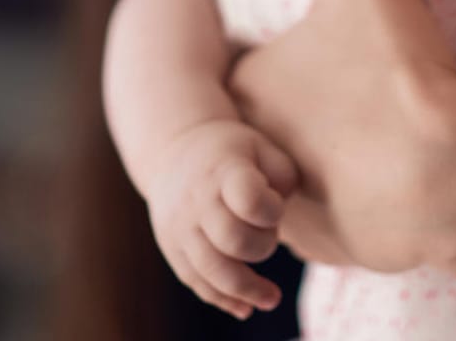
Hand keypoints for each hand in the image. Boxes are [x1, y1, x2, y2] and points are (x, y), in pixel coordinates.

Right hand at [144, 117, 296, 319]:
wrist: (175, 150)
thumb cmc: (233, 151)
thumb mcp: (263, 147)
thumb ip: (282, 176)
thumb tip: (278, 214)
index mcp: (224, 170)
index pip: (248, 199)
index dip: (272, 210)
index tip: (277, 207)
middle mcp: (197, 201)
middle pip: (232, 241)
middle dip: (262, 246)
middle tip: (271, 235)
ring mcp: (180, 228)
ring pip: (212, 271)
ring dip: (247, 289)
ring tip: (273, 299)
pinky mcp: (172, 249)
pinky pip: (196, 282)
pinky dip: (222, 299)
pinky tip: (245, 308)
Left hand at [228, 0, 455, 274]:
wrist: (448, 179)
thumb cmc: (397, 74)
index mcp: (243, 93)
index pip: (264, 59)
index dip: (314, 44)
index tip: (357, 45)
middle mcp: (248, 159)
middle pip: (287, 111)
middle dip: (327, 98)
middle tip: (383, 81)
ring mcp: (288, 210)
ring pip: (315, 160)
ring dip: (346, 145)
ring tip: (400, 121)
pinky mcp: (333, 245)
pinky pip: (348, 204)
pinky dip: (375, 187)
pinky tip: (409, 164)